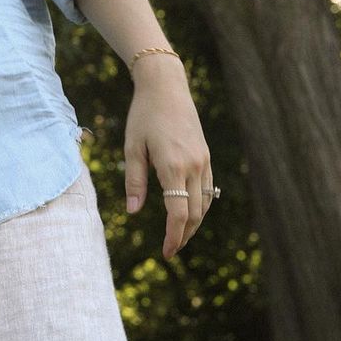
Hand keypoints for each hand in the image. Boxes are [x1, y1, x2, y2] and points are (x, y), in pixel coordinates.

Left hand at [122, 60, 213, 259]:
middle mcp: (194, 166)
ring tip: (178, 236)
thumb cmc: (143, 116)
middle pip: (195, 213)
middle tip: (170, 250)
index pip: (178, 213)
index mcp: (173, 166)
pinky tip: (189, 212)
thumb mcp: (132, 147)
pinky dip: (200, 206)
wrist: (166, 88)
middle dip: (184, 235)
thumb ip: (134, 181)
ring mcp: (204, 161)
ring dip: (194, 223)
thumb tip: (132, 212)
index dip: (173, 236)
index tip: (166, 253)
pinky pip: (208, 189)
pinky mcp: (206, 156)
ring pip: (205, 204)